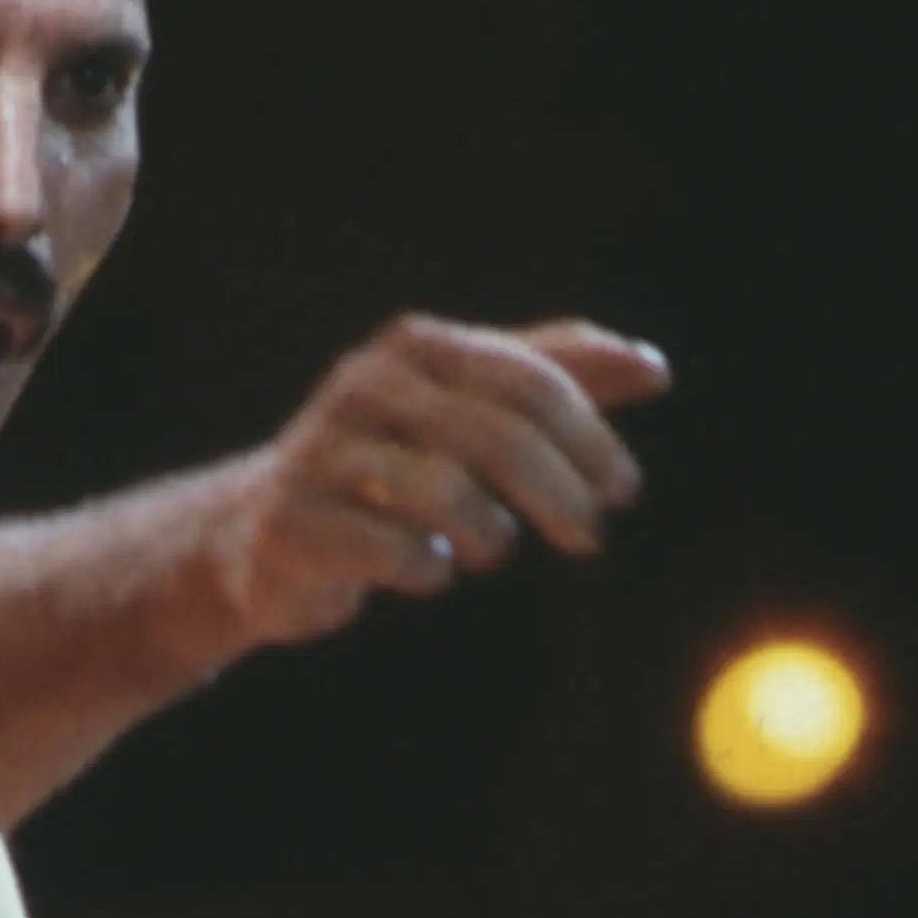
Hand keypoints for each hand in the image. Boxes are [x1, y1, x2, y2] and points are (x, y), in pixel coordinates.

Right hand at [214, 316, 669, 639]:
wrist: (263, 532)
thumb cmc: (389, 466)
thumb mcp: (470, 408)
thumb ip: (557, 379)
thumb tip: (653, 366)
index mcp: (418, 348)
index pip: (528, 381)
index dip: (589, 437)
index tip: (623, 489)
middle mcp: (367, 386)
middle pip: (496, 437)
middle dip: (560, 494)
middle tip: (590, 538)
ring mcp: (323, 454)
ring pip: (446, 494)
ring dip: (490, 535)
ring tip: (487, 548)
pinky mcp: (295, 524)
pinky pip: (394, 552)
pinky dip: (429, 570)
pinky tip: (428, 569)